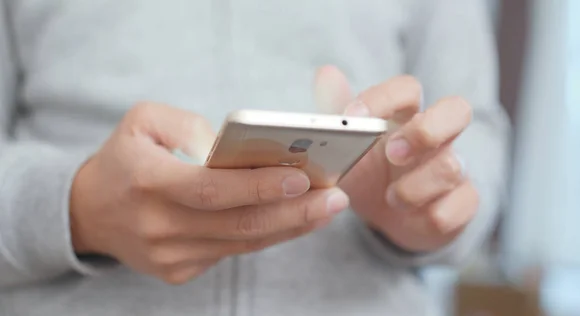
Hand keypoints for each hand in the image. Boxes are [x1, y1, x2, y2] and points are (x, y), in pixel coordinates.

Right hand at [70, 102, 348, 283]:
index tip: (304, 175)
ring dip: (290, 226)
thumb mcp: (142, 120)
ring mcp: (170, 256)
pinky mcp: (179, 270)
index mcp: (148, 182)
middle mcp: (159, 226)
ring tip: (327, 207)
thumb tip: (234, 147)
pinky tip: (295, 219)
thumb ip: (187, 124)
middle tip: (336, 197)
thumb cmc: (124, 158)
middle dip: (294, 212)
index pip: (213, 190)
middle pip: (239, 224)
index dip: (259, 185)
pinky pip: (233, 252)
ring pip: (243, 243)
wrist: (89, 211)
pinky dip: (268, 236)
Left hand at [315, 67, 477, 251]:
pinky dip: (432, 215)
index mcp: (406, 114)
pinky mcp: (464, 201)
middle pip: (456, 109)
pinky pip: (460, 205)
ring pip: (451, 167)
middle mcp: (437, 135)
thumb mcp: (346, 147)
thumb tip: (326, 72)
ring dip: (415, 187)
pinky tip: (412, 217)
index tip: (352, 116)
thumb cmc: (367, 171)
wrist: (385, 218)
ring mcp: (455, 167)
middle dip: (425, 131)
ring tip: (390, 198)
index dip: (383, 98)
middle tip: (392, 153)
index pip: (407, 89)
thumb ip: (334, 111)